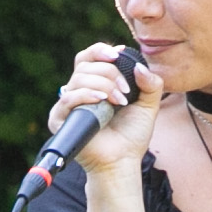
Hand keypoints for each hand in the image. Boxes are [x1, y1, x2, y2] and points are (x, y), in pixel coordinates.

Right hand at [52, 43, 161, 174]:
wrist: (122, 161)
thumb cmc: (131, 136)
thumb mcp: (148, 105)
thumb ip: (151, 84)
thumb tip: (139, 66)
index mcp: (95, 84)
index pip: (90, 57)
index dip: (101, 50)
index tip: (119, 54)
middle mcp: (79, 92)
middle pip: (85, 64)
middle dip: (109, 72)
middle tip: (125, 92)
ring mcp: (68, 105)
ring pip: (78, 78)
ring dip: (103, 85)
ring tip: (119, 101)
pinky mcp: (60, 119)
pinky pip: (68, 98)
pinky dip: (86, 94)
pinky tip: (101, 100)